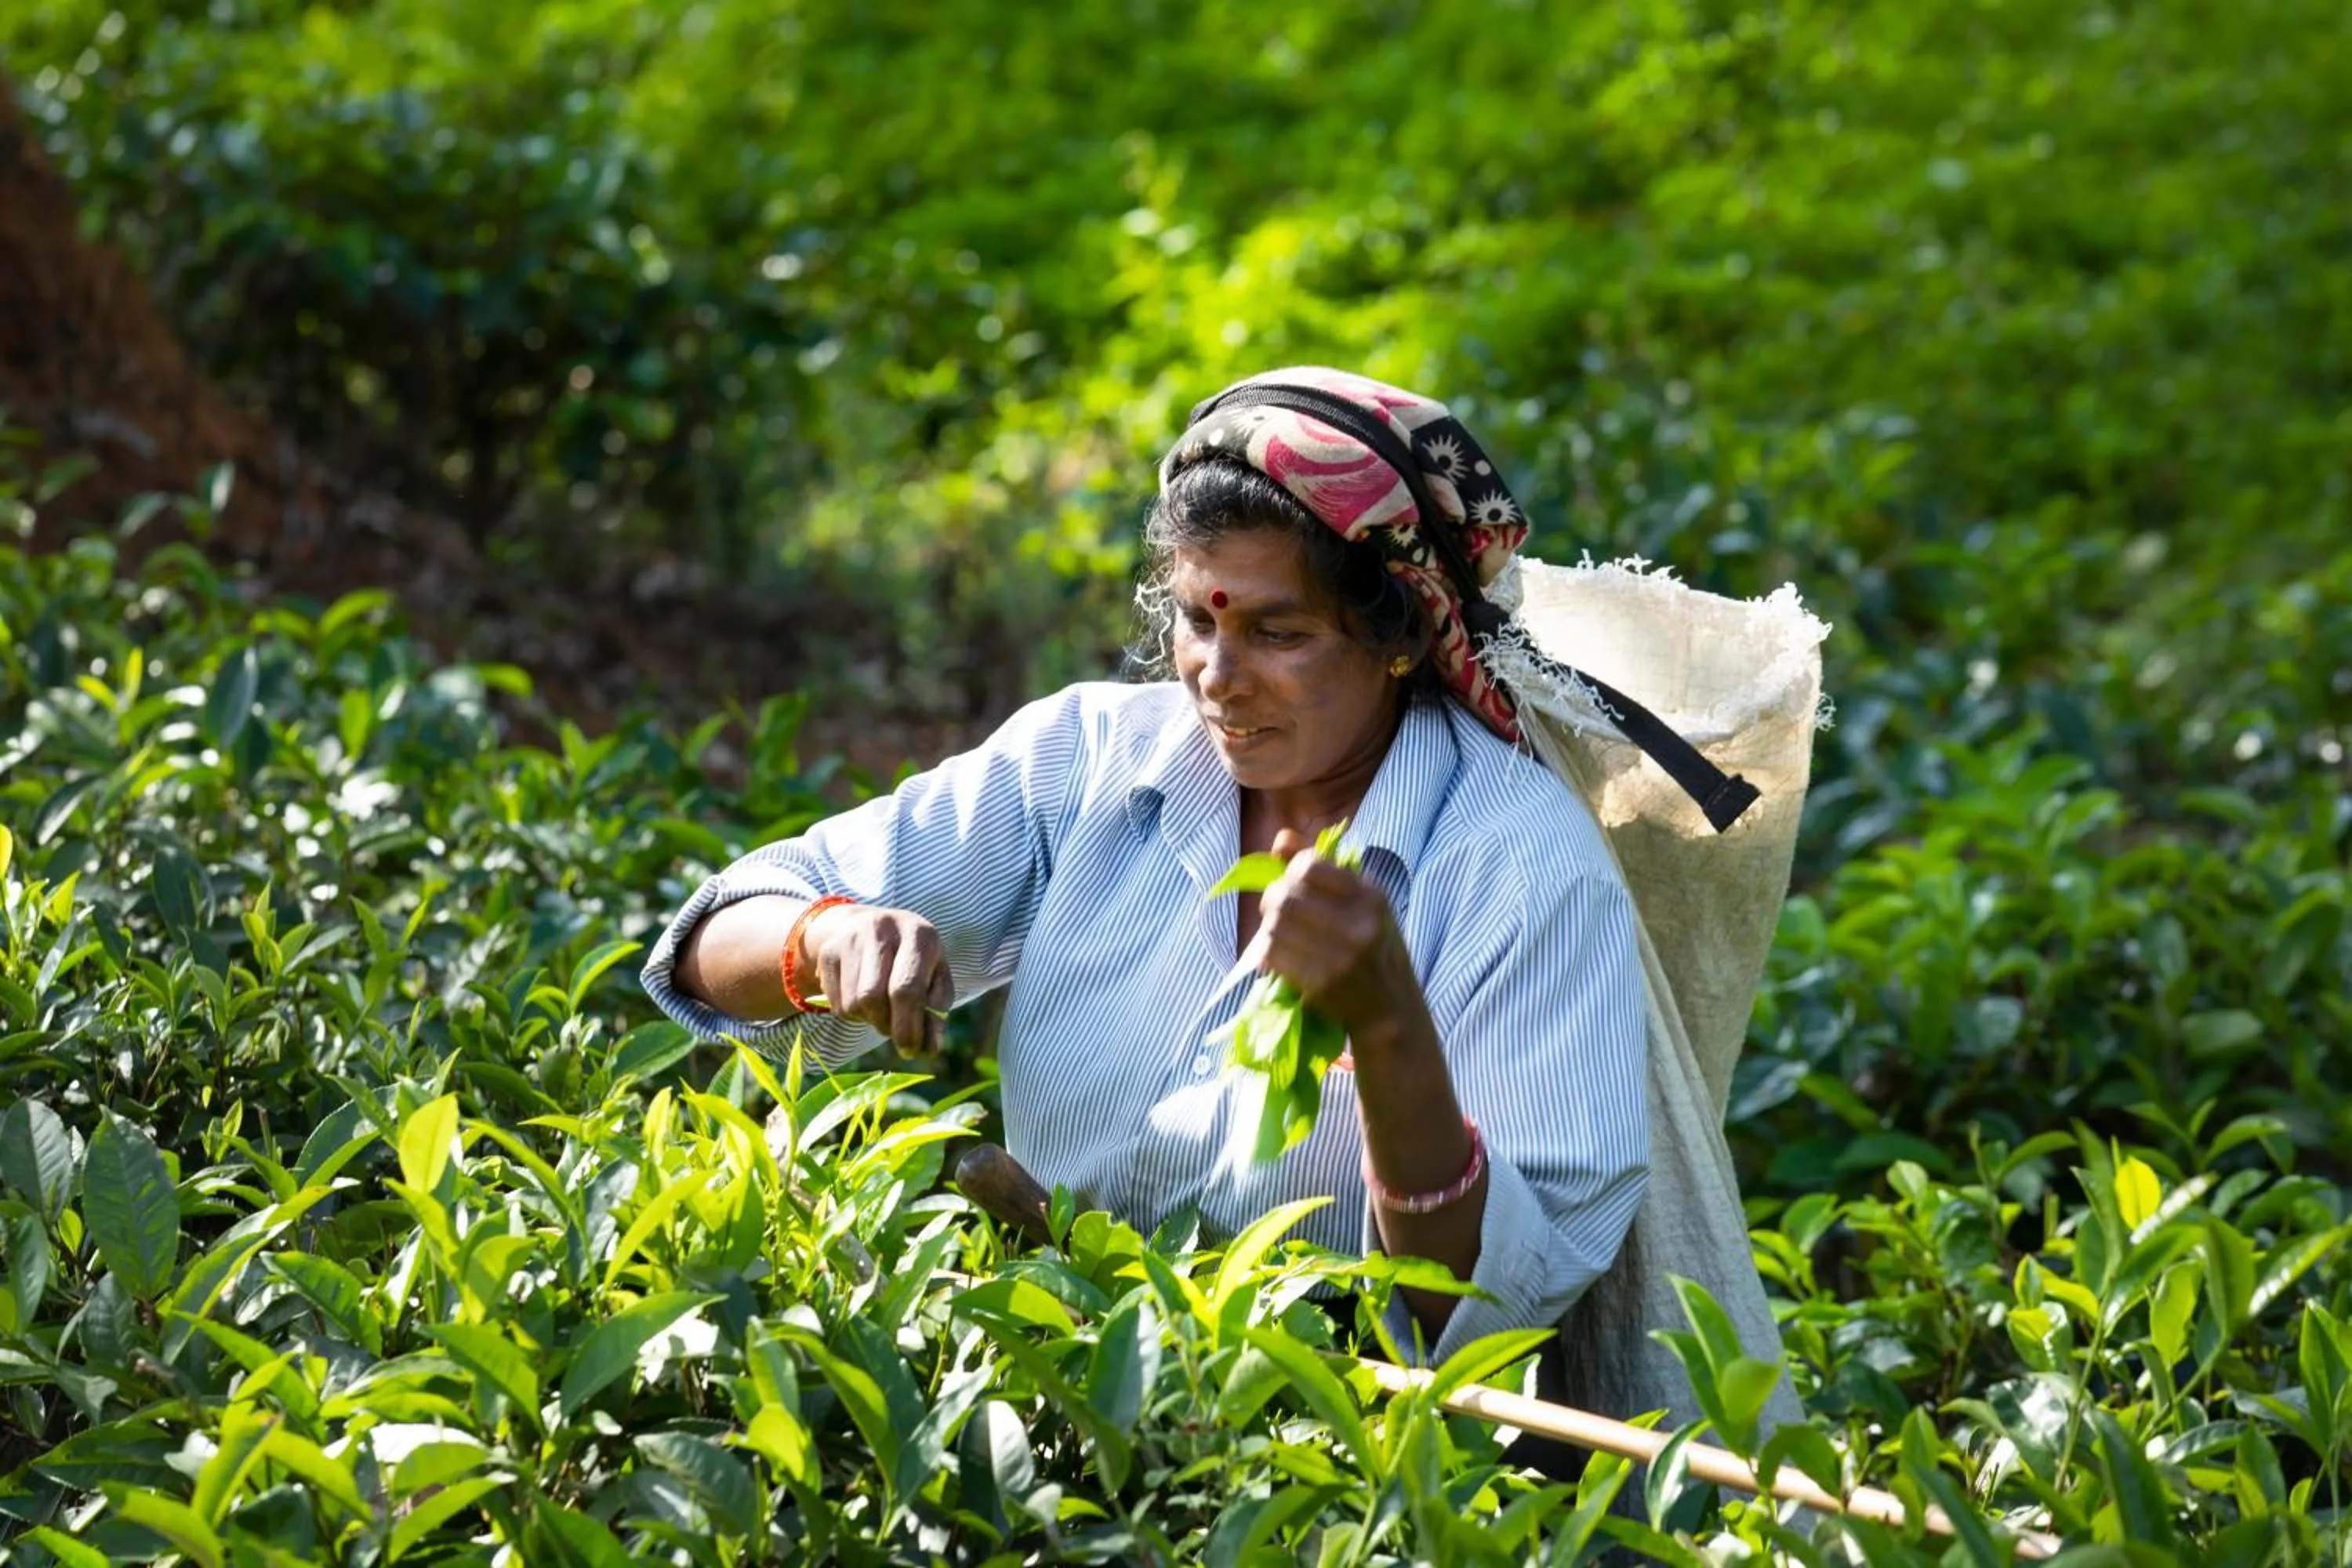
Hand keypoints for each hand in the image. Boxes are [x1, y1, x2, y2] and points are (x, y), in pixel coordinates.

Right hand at [800, 903, 952, 1055]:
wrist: (865, 926)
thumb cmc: (910, 958)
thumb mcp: (934, 973)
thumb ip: (937, 1009)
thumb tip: (930, 1048)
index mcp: (918, 934)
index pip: (906, 988)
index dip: (908, 1026)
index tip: (912, 1050)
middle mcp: (882, 930)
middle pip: (873, 997)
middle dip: (887, 1026)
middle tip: (899, 1038)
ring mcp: (850, 939)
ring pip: (853, 1003)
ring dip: (870, 1020)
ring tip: (883, 1009)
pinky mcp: (828, 953)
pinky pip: (836, 1004)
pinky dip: (853, 1014)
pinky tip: (864, 999)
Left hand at [1254, 827, 1422, 1040]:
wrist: (1391, 1009)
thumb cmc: (1374, 949)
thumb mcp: (1362, 903)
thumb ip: (1322, 867)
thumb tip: (1280, 838)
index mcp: (1371, 896)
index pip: (1310, 865)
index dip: (1292, 871)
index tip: (1294, 883)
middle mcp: (1360, 924)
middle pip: (1287, 896)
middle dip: (1272, 899)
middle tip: (1276, 909)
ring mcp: (1342, 956)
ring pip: (1275, 925)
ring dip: (1269, 927)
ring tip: (1279, 932)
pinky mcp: (1322, 984)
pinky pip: (1274, 956)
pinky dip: (1268, 953)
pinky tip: (1278, 955)